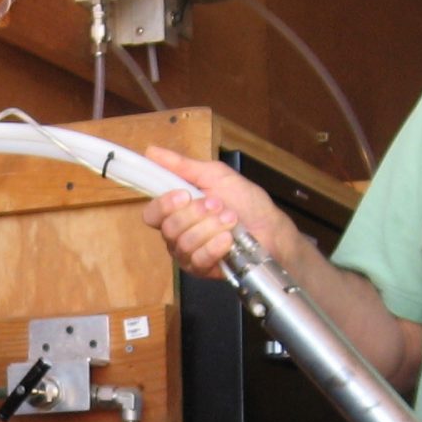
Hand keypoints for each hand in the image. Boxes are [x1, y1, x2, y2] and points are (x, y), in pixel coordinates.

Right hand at [139, 146, 301, 279]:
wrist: (270, 227)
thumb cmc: (244, 201)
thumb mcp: (215, 175)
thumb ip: (183, 166)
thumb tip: (151, 151)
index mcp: (176, 210)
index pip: (152, 213)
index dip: (164, 204)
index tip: (185, 194)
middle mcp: (177, 234)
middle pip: (168, 228)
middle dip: (196, 214)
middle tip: (218, 204)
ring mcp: (188, 254)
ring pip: (183, 244)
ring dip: (210, 227)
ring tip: (230, 219)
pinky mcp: (201, 270)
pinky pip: (198, 260)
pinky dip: (214, 246)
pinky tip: (228, 239)